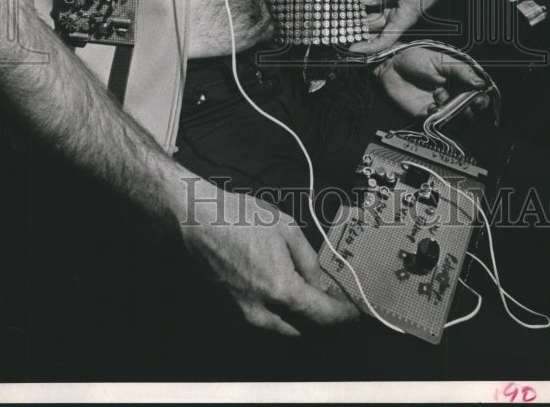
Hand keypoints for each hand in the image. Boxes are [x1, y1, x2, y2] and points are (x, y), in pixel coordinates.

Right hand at [181, 185, 357, 335]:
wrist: (194, 221)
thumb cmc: (238, 218)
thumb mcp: (286, 228)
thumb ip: (309, 260)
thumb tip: (319, 282)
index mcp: (281, 290)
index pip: (323, 316)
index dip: (343, 315)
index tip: (354, 311)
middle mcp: (261, 312)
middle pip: (303, 330)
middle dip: (321, 320)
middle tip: (333, 302)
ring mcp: (242, 317)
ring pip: (281, 330)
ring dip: (298, 319)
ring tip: (308, 295)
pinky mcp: (228, 313)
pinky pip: (261, 322)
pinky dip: (276, 314)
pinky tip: (279, 292)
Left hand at [350, 0, 463, 54]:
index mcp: (402, 18)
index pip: (384, 41)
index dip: (368, 48)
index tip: (351, 50)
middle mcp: (397, 14)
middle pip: (372, 25)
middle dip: (355, 24)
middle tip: (335, 22)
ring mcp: (395, 4)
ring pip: (372, 9)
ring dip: (358, 4)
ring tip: (340, 1)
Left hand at [372, 44, 488, 118]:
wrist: (391, 65)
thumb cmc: (415, 59)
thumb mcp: (442, 60)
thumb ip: (462, 71)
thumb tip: (480, 83)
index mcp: (459, 83)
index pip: (477, 97)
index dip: (481, 101)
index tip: (478, 100)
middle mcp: (451, 97)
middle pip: (469, 113)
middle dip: (468, 110)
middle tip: (463, 103)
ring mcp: (439, 108)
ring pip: (455, 122)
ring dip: (452, 113)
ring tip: (441, 97)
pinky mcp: (425, 116)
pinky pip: (437, 124)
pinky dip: (437, 116)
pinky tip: (432, 105)